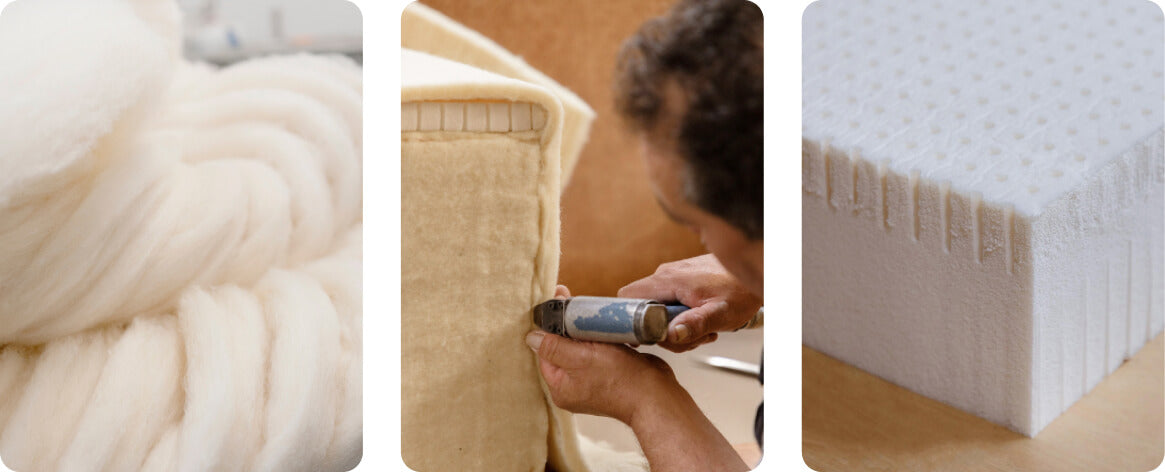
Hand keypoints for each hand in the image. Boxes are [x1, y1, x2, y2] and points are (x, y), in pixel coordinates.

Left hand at [528, 286, 682, 423]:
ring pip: (580, 349)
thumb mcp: (581, 358)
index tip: (556, 301)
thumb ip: (554, 347)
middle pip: (562, 349)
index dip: (549, 326)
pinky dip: (599, 339)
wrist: (657, 396)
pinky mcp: (609, 376)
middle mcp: (573, 387)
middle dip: (567, 327)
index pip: (545, 350)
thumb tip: (530, 337)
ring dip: (585, 331)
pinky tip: (604, 328)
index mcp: (560, 387)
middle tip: (572, 301)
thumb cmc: (621, 379)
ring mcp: (592, 383)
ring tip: (590, 314)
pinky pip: (597, 352)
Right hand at [618, 254, 761, 352]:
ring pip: (657, 311)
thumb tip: (670, 334)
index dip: (628, 320)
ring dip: (677, 329)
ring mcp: (672, 278)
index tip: (644, 337)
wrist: (756, 271)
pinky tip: (703, 323)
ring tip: (703, 331)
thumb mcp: (720, 313)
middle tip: (687, 339)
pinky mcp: (680, 283)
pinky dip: (683, 320)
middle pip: (643, 311)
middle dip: (661, 333)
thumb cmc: (741, 290)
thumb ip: (695, 324)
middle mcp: (665, 276)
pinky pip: (670, 306)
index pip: (626, 298)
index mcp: (668, 280)